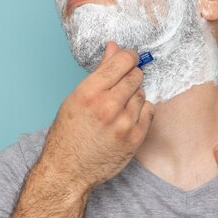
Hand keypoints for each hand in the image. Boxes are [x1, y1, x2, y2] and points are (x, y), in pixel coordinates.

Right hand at [40, 41, 154, 193]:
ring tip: (119, 106)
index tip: (129, 58)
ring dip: (134, 96)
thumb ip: (100, 71)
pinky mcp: (135, 138)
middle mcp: (108, 106)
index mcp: (90, 92)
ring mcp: (124, 123)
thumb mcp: (77, 97)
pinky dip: (141, 112)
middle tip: (121, 86)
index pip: (123, 61)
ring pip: (142, 93)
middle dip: (130, 76)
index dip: (128, 56)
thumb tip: (114, 47)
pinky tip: (126, 118)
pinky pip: (149, 112)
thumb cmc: (69, 132)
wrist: (69, 170)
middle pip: (135, 76)